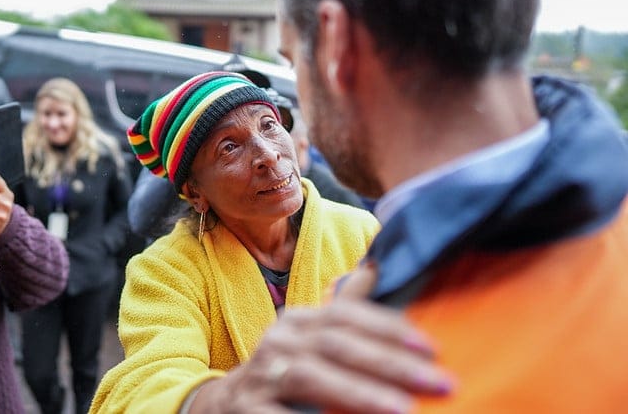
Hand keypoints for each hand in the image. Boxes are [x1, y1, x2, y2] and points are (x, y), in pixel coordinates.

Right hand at [191, 263, 452, 412]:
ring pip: (311, 377)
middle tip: (440, 382)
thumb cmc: (284, 369)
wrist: (226, 405)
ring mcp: (262, 376)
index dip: (388, 328)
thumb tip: (375, 268)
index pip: (346, 316)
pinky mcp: (251, 411)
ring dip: (360, 393)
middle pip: (336, 345)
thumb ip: (343, 308)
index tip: (432, 348)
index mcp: (299, 320)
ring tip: (404, 411)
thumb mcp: (309, 335)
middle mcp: (279, 341)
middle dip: (390, 363)